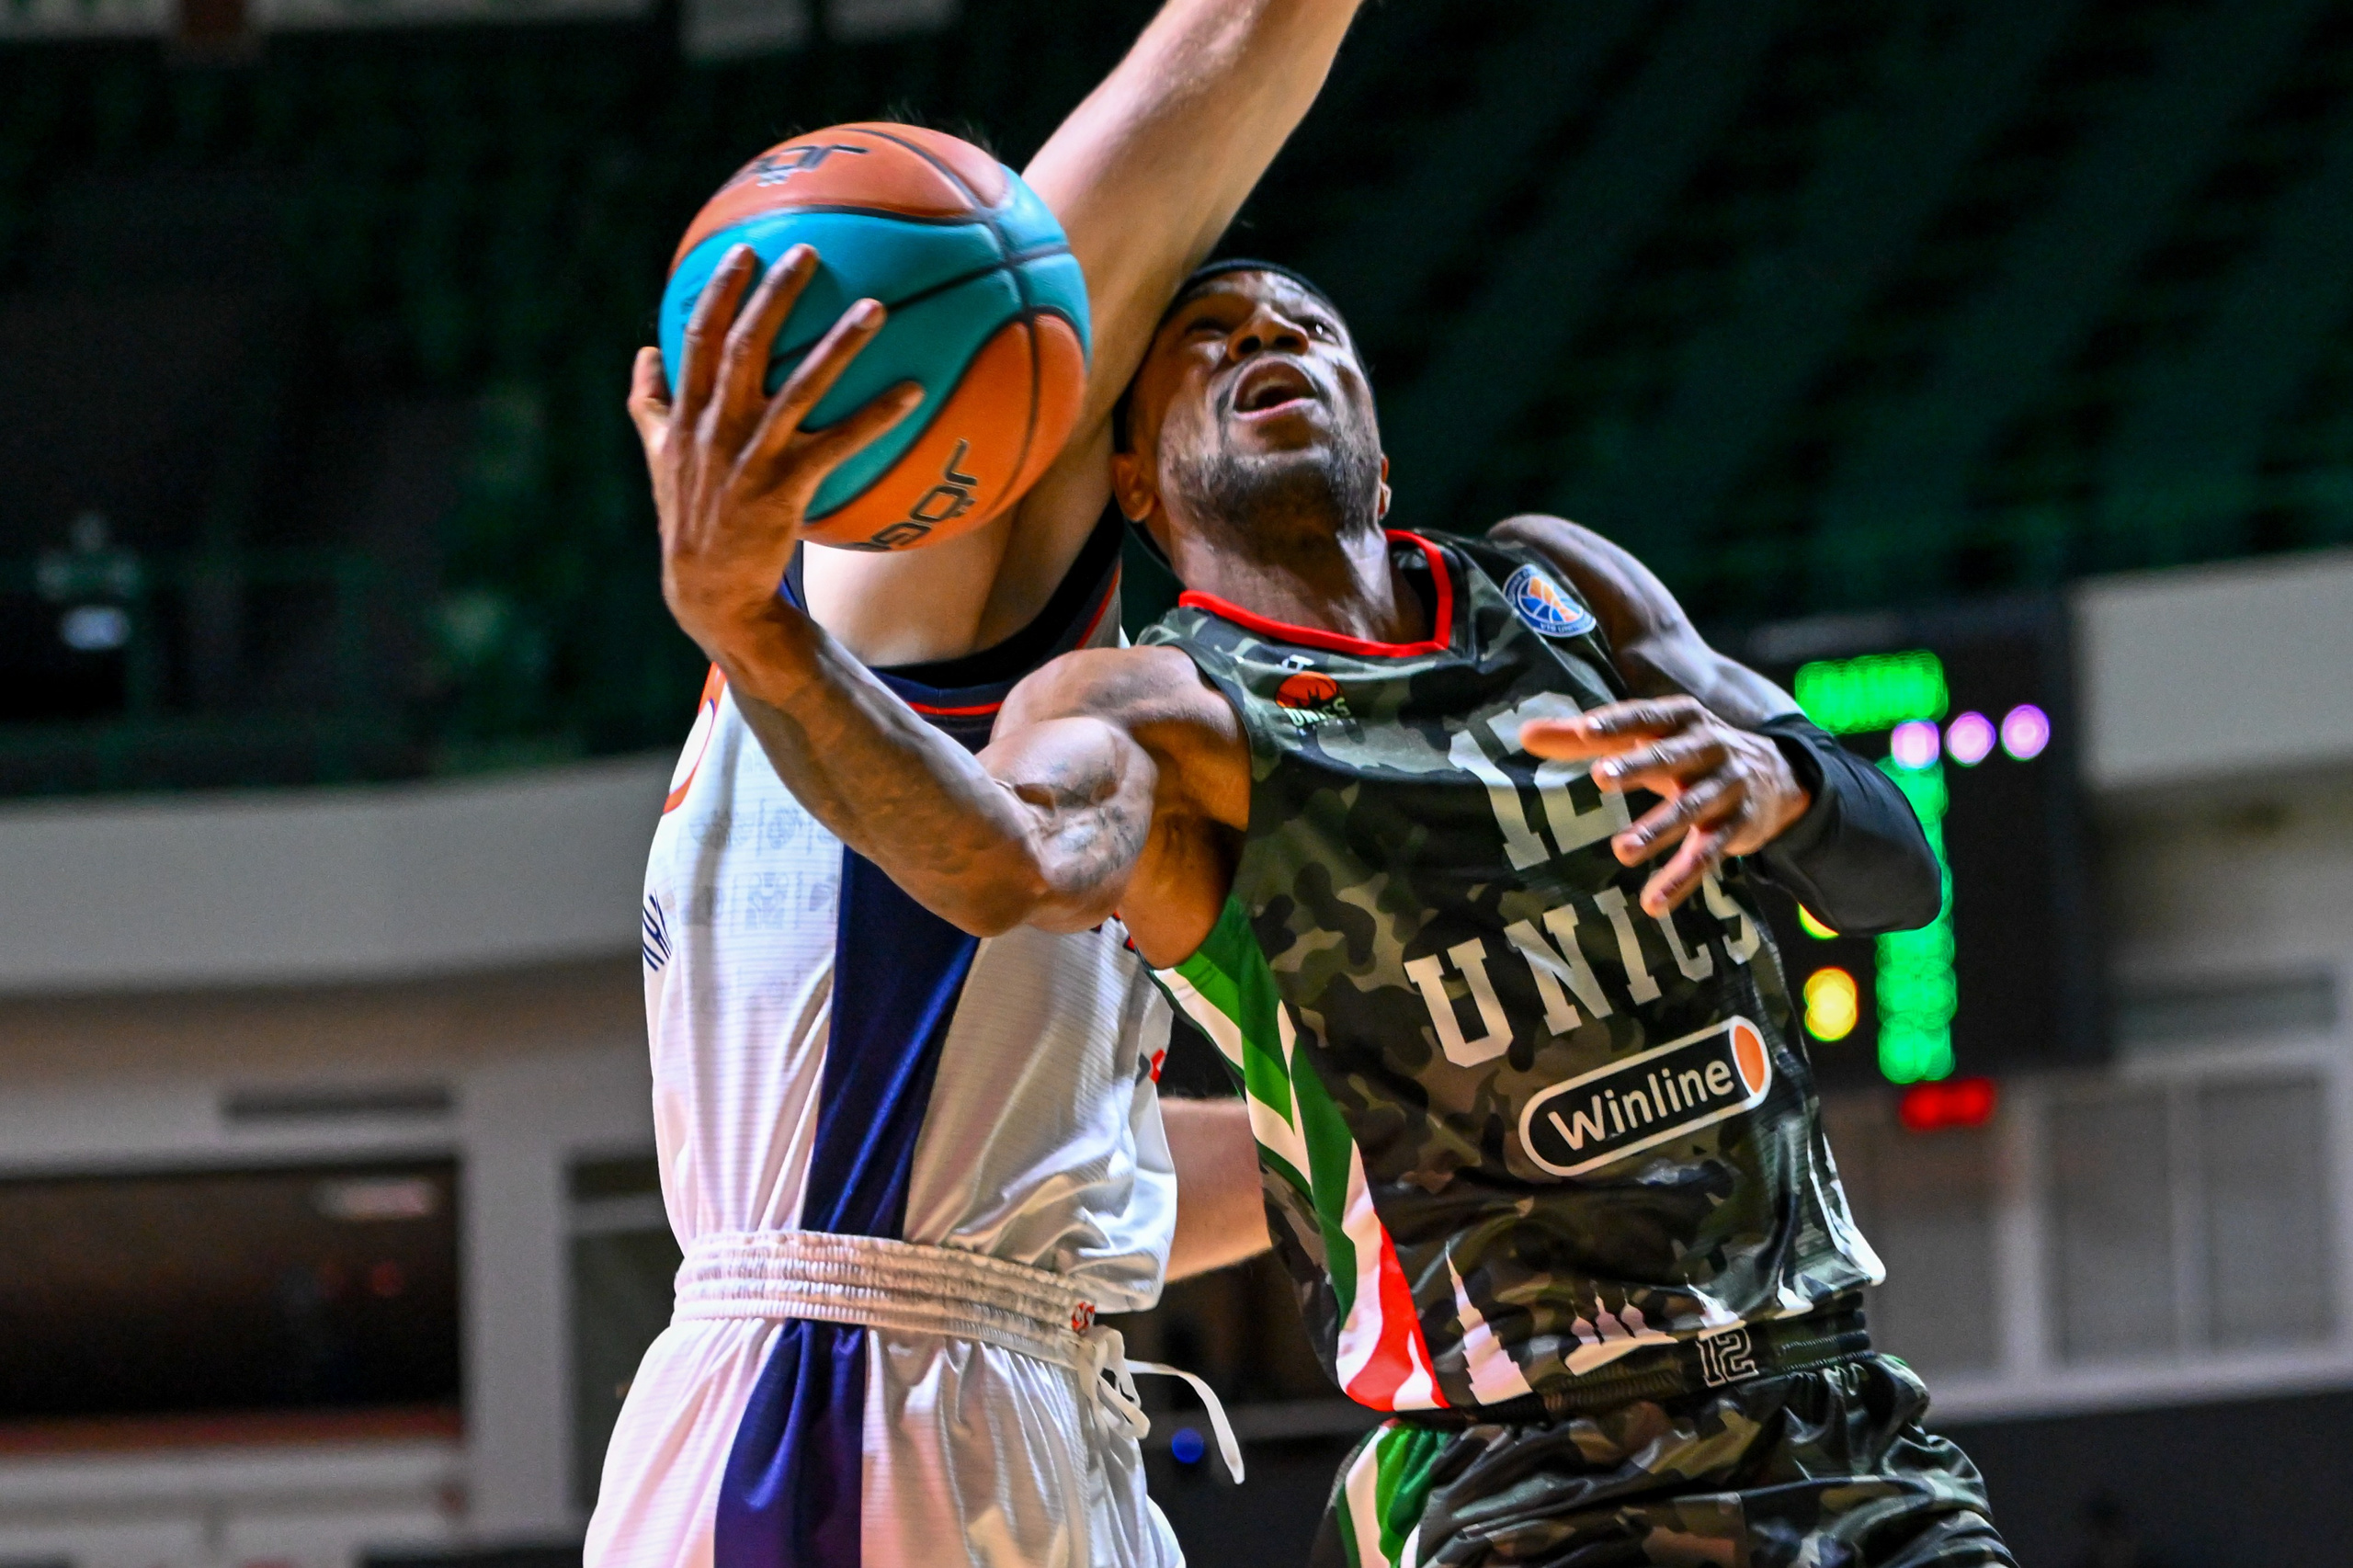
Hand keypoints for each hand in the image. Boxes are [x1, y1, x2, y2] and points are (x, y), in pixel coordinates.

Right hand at [627, 242, 921, 662]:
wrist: (709, 593)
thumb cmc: (691, 521)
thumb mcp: (661, 460)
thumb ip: (652, 406)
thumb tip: (642, 354)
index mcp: (689, 415)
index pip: (699, 337)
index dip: (720, 291)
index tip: (743, 251)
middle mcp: (716, 428)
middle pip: (745, 346)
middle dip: (775, 295)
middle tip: (808, 252)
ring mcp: (750, 458)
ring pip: (799, 387)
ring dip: (840, 344)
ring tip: (877, 308)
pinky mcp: (783, 490)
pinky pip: (838, 444)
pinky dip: (875, 416)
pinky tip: (914, 391)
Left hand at [1522, 697, 1811, 915]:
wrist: (1778, 775)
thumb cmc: (1687, 751)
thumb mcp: (1645, 738)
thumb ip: (1584, 738)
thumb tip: (1524, 734)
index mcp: (1680, 719)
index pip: (1644, 716)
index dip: (1616, 723)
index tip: (1585, 731)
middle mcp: (1707, 747)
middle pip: (1670, 757)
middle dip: (1637, 765)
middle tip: (1600, 776)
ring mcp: (1725, 786)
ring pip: (1690, 809)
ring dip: (1657, 829)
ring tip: (1621, 852)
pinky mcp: (1737, 826)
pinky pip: (1708, 853)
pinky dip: (1682, 878)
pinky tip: (1654, 903)